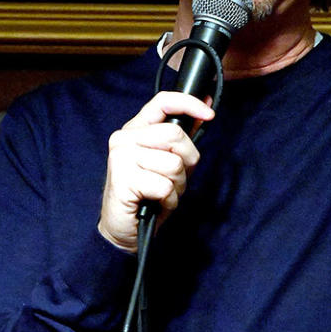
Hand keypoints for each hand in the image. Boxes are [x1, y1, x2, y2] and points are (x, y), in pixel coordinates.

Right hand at [98, 92, 214, 251]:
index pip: (163, 101)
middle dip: (186, 161)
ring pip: (173, 164)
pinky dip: (168, 200)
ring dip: (177, 185)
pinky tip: (156, 203)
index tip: (209, 114)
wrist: (125, 229)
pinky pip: (164, 186)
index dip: (189, 104)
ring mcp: (121, 158)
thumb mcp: (170, 161)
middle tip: (173, 178)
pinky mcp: (123, 179)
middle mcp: (124, 138)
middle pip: (175, 135)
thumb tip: (206, 108)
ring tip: (162, 192)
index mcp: (136, 129)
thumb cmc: (148, 194)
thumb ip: (184, 136)